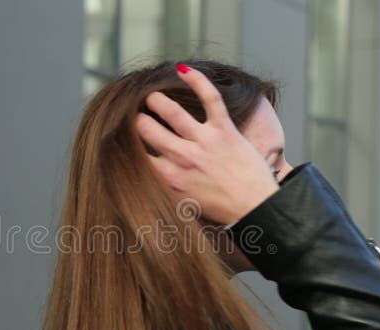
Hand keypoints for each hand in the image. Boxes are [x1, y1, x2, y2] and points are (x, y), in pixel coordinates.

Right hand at [134, 64, 279, 224]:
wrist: (256, 209)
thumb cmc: (219, 210)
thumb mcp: (182, 205)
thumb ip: (161, 187)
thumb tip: (141, 178)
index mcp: (168, 178)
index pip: (135, 153)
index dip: (126, 143)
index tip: (123, 137)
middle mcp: (182, 158)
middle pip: (145, 128)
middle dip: (137, 119)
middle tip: (137, 116)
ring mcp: (204, 142)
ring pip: (169, 110)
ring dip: (155, 99)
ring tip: (151, 97)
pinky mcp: (225, 130)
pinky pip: (210, 97)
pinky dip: (196, 79)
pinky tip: (182, 69)